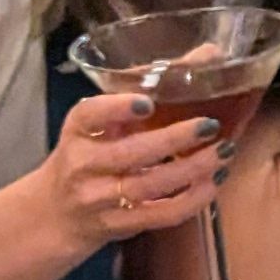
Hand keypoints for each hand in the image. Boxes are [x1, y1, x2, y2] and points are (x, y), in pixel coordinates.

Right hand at [38, 88, 229, 253]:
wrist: (56, 213)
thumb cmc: (90, 153)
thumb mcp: (103, 121)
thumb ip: (146, 88)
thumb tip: (209, 54)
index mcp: (78, 130)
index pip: (89, 115)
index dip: (117, 109)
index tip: (147, 102)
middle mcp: (83, 164)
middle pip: (130, 154)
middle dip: (173, 140)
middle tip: (210, 125)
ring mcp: (99, 199)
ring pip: (149, 186)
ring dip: (193, 169)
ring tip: (224, 151)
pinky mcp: (119, 226)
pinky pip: (160, 215)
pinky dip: (192, 200)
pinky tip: (214, 182)